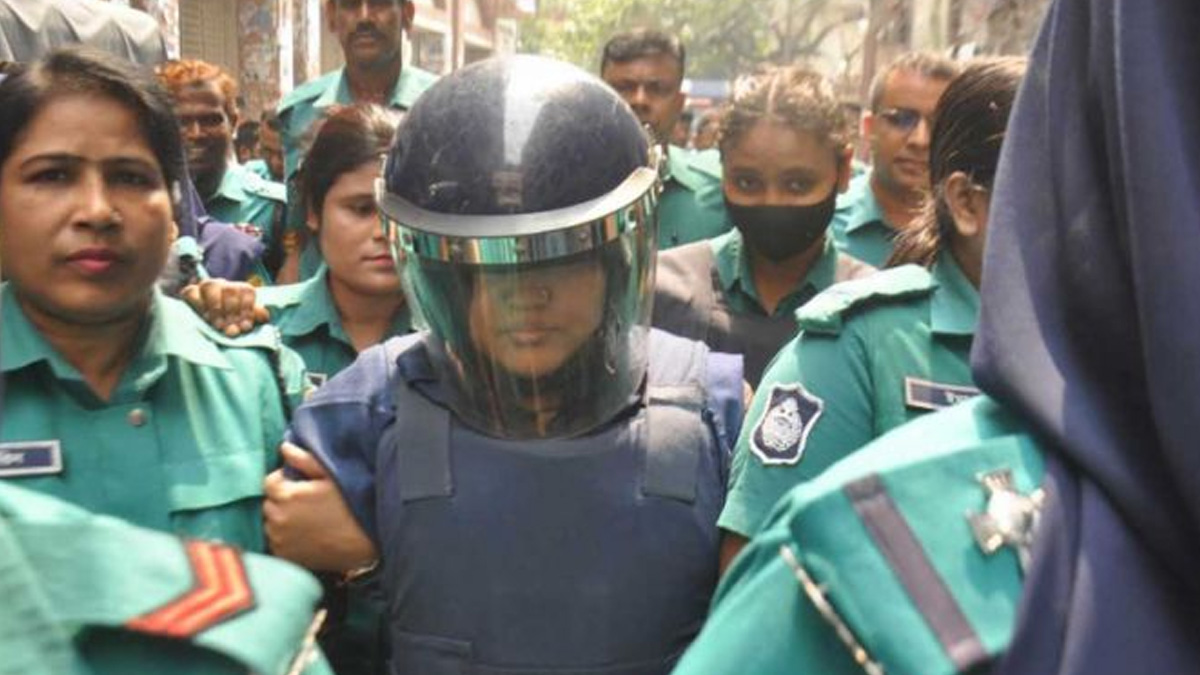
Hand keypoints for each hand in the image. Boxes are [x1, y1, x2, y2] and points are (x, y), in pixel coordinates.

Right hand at [181, 279, 269, 336]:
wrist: (211, 327)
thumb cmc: (231, 324)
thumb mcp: (245, 322)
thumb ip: (256, 317)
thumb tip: (263, 315)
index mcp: (241, 290)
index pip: (246, 291)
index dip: (247, 309)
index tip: (245, 326)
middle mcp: (225, 285)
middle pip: (229, 289)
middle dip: (231, 311)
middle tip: (231, 329)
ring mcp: (207, 286)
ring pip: (210, 286)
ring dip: (216, 308)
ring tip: (218, 326)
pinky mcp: (191, 292)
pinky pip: (192, 292)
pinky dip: (198, 304)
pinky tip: (205, 318)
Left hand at [263, 443, 378, 571]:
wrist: (363, 543)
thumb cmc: (350, 506)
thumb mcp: (331, 476)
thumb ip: (304, 460)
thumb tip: (284, 447)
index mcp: (287, 495)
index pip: (269, 482)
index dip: (285, 481)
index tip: (302, 486)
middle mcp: (277, 518)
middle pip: (269, 503)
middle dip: (282, 500)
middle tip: (307, 504)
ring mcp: (279, 539)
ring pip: (271, 524)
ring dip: (282, 520)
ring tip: (307, 521)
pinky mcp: (284, 556)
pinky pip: (276, 543)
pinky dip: (285, 539)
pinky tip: (306, 536)